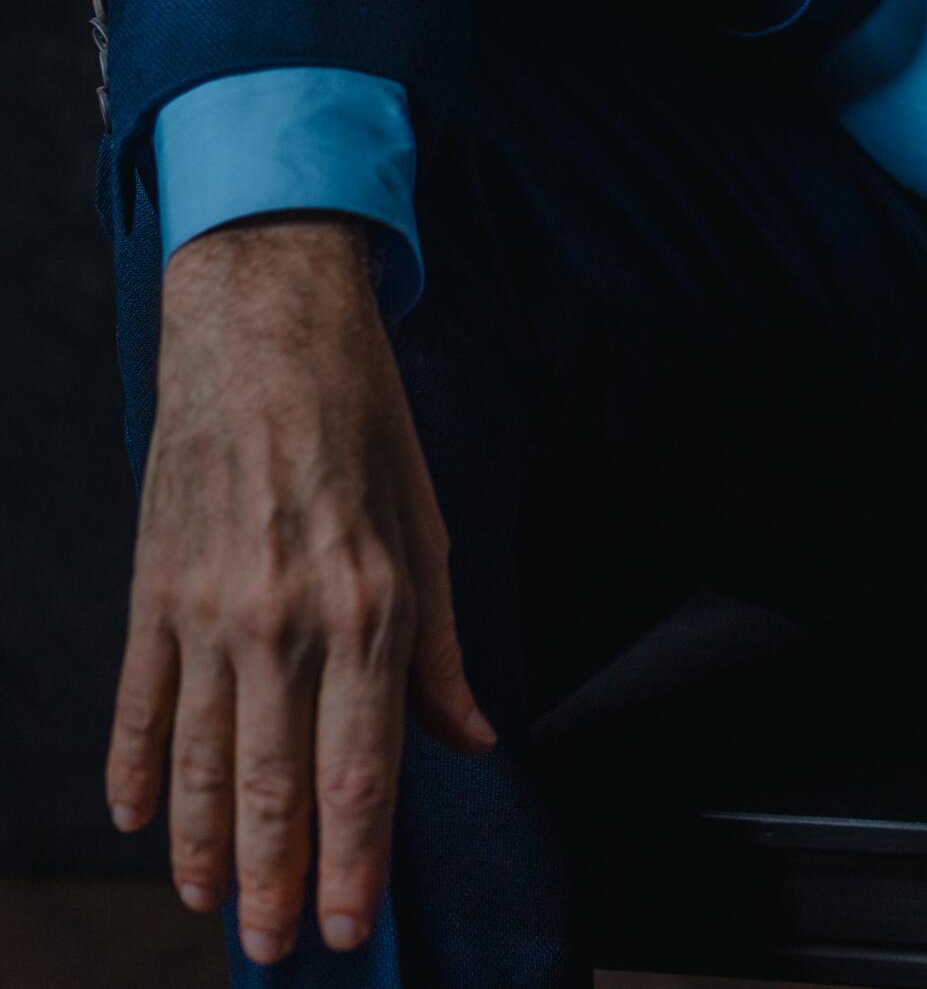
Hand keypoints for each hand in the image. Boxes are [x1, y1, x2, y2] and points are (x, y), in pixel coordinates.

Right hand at [105, 216, 494, 965]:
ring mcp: (208, 610)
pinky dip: (135, 771)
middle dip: (277, 883)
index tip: (347, 927)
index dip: (355, 862)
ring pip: (203, 763)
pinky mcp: (153, 590)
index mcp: (368, 602)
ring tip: (213, 909)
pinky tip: (137, 824)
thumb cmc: (360, 414)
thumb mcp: (429, 520)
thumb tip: (472, 739)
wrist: (262, 321)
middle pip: (278, 787)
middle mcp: (285, 619)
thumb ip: (441, 647)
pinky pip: (139, 705)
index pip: (362, 769)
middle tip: (274, 953)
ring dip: (206, 849)